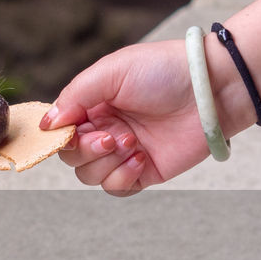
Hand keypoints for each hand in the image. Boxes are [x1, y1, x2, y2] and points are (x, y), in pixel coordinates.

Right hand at [43, 40, 212, 195]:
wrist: (212, 89)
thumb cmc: (165, 71)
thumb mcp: (111, 72)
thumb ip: (75, 95)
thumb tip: (48, 124)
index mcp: (93, 104)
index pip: (60, 130)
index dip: (60, 136)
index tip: (71, 131)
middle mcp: (105, 128)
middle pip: (71, 156)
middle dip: (87, 150)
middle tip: (113, 135)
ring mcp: (123, 152)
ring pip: (90, 175)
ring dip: (107, 162)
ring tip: (133, 142)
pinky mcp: (144, 172)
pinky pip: (115, 188)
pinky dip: (122, 177)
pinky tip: (142, 158)